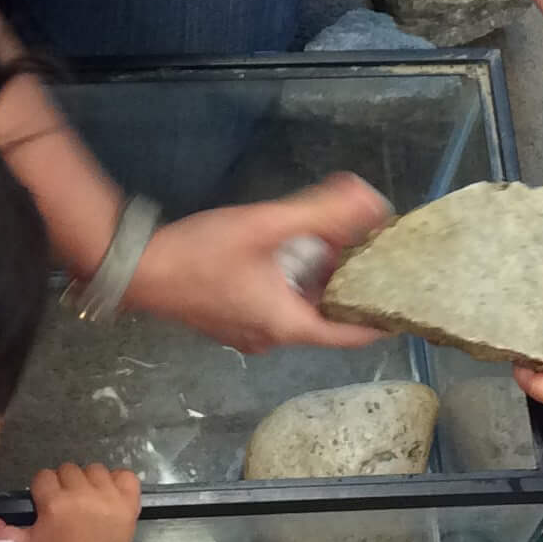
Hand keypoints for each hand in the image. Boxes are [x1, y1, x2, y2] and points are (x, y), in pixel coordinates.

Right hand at [0, 463, 141, 541]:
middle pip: (69, 469)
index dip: (45, 490)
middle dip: (67, 484)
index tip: (48, 504)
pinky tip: (111, 495)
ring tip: (89, 500)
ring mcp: (108, 496)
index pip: (44, 476)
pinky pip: (125, 475)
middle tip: (69, 504)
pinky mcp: (129, 501)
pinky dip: (118, 482)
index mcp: (54, 503)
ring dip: (91, 481)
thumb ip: (3, 533)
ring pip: (95, 469)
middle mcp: (82, 494)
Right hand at [123, 174, 393, 354]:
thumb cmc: (201, 253)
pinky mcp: (227, 320)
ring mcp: (245, 333)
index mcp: (287, 326)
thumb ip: (322, 213)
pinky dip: (290, 285)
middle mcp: (270, 339)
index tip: (408, 302)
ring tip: (338, 248)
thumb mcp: (265, 226)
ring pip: (297, 311)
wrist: (134, 268)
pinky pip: (272, 306)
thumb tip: (374, 202)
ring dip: (317, 284)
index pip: (350, 336)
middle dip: (348, 289)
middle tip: (372, 257)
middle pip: (323, 319)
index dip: (382, 320)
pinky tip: (291, 254)